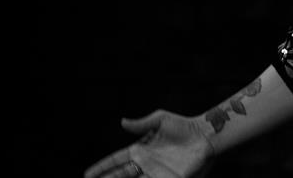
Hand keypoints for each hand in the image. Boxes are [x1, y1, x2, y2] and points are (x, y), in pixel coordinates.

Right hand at [84, 110, 215, 177]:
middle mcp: (146, 164)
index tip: (87, 175)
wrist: (205, 136)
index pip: (116, 161)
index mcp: (140, 150)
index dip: (102, 167)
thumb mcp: (160, 120)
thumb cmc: (183, 126)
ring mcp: (156, 174)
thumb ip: (141, 124)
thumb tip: (122, 122)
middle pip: (121, 176)